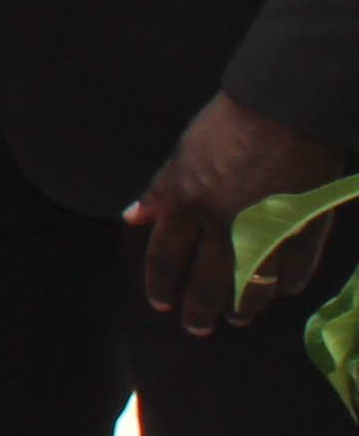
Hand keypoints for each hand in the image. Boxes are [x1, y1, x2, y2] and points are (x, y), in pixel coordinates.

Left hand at [127, 92, 347, 331]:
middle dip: (197, 311)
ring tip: (236, 318)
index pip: (165, 257)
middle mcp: (222, 223)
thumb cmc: (227, 125)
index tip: (160, 301)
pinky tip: (275, 294)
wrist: (286, 108)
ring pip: (250, 288)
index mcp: (187, 202)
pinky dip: (282, 288)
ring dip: (241, 308)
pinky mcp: (304, 230)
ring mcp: (266, 230)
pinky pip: (292, 274)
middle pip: (205, 283)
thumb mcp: (183, 153)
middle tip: (195, 327)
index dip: (160, 284)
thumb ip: (159, 190)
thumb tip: (132, 217)